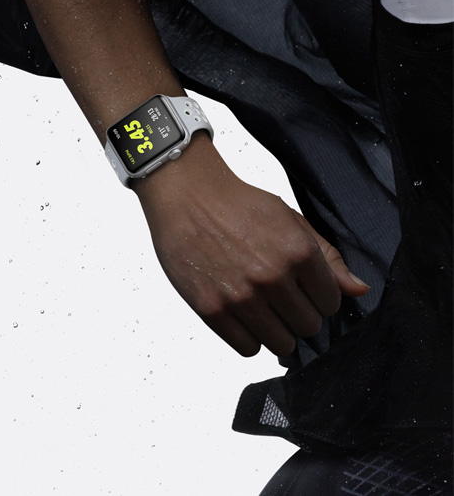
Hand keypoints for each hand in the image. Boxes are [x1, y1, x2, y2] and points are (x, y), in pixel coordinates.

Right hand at [135, 134, 369, 356]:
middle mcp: (272, 277)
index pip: (330, 303)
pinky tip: (242, 315)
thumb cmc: (238, 204)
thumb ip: (326, 256)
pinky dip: (249, 337)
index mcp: (298, 251)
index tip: (304, 288)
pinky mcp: (212, 310)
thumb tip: (359, 290)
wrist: (187, 197)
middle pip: (308, 326)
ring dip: (277, 330)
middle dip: (299, 314)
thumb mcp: (290, 219)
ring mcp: (241, 297)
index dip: (319, 296)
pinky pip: (248, 348)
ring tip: (262, 308)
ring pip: (282, 344)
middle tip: (280, 296)